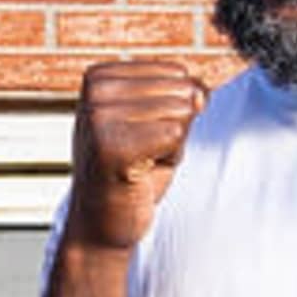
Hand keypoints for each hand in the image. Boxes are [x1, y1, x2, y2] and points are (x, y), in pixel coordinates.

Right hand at [65, 58, 203, 252]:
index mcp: (101, 75)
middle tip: (141, 153)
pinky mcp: (110, 144)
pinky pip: (174, 134)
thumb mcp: (159, 121)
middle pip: (181, 90)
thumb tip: (200, 92)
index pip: (177, 73)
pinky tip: (139, 172)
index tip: (140, 135)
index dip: (172, 111)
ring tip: (139, 162)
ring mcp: (99, 115)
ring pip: (180, 112)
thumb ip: (183, 97)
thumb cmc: (132, 172)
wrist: (101, 224)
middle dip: (174, 128)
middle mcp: (96, 89)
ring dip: (171, 145)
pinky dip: (167, 159)